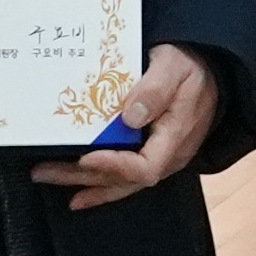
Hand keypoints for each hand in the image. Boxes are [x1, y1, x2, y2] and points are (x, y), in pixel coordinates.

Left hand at [36, 44, 218, 211]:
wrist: (210, 69)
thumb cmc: (191, 65)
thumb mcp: (174, 66)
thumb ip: (155, 89)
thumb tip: (130, 116)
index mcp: (176, 137)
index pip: (145, 166)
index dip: (114, 166)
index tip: (86, 156)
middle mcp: (167, 156)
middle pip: (123, 179)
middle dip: (81, 176)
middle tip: (44, 170)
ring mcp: (159, 157)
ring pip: (120, 182)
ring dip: (82, 181)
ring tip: (48, 176)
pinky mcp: (150, 152)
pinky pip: (124, 176)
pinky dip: (99, 184)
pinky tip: (79, 190)